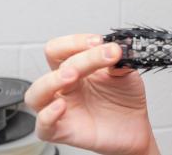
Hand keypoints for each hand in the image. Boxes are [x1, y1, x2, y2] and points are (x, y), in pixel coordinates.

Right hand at [24, 34, 159, 154]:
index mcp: (76, 68)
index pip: (61, 49)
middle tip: (99, 54)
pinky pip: (43, 127)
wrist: (135, 127)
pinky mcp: (63, 131)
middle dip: (75, 56)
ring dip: (52, 81)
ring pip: (36, 94)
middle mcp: (65, 86)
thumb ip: (119, 62)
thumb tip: (114, 49)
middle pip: (53, 65)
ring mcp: (62, 108)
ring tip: (72, 75)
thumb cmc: (125, 99)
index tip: (99, 41)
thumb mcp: (125, 74)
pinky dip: (47, 115)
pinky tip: (61, 106)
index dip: (76, 41)